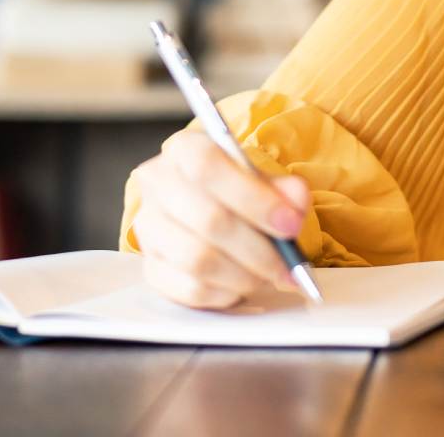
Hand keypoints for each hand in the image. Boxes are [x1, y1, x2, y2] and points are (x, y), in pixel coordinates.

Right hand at [129, 131, 312, 310]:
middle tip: (287, 264)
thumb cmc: (238, 195)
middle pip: (208, 219)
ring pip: (197, 259)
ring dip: (244, 274)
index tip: (290, 225)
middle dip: (258, 249)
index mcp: (185, 150)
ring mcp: (149, 228)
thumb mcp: (265, 182)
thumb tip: (294, 210)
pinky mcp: (151, 268)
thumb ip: (286, 190)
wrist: (211, 215)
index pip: (209, 167)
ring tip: (268, 276)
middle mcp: (157, 183)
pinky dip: (226, 293)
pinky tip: (243, 286)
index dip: (254, 198)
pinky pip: (190, 288)